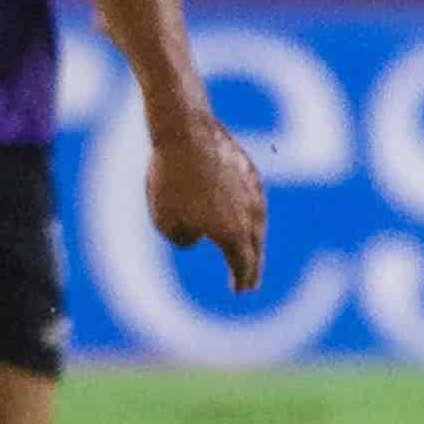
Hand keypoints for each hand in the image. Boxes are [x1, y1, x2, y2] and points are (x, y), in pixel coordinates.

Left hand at [147, 109, 267, 293]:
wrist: (186, 132)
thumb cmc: (171, 181)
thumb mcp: (166, 221)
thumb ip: (184, 239)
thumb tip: (199, 236)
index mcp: (233, 234)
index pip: (242, 266)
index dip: (241, 280)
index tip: (239, 290)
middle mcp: (251, 216)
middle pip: (255, 249)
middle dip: (252, 268)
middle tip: (249, 282)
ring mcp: (254, 191)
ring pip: (258, 223)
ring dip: (253, 241)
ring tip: (247, 251)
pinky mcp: (249, 170)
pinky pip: (253, 200)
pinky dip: (249, 214)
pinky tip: (242, 214)